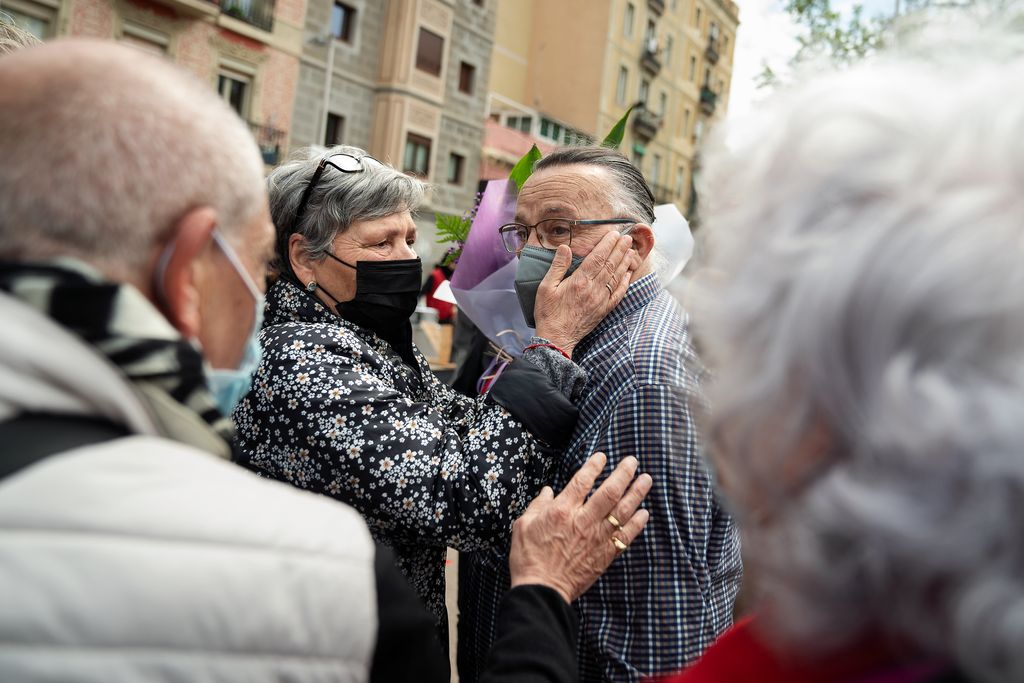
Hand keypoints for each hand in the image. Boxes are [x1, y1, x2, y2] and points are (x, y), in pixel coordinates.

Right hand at [508, 452, 651, 602]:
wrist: (542, 590)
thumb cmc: (528, 558)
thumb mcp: (523, 525)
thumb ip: (538, 505)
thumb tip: (548, 492)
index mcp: (562, 510)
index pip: (582, 481)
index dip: (594, 466)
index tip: (603, 457)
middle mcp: (583, 521)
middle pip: (609, 492)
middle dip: (623, 473)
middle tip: (633, 461)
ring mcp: (596, 538)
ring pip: (622, 511)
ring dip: (636, 493)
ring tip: (646, 480)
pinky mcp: (604, 555)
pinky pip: (625, 536)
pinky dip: (637, 524)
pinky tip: (644, 513)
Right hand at [533, 232, 638, 356]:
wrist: (557, 338)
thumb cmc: (548, 312)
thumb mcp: (546, 287)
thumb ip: (557, 266)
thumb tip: (565, 247)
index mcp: (579, 281)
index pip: (597, 258)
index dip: (607, 244)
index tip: (614, 234)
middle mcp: (593, 289)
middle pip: (610, 265)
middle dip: (619, 249)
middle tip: (627, 237)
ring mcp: (601, 300)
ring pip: (616, 277)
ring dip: (624, 262)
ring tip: (630, 250)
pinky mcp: (604, 310)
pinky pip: (618, 294)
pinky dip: (625, 282)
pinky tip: (628, 274)